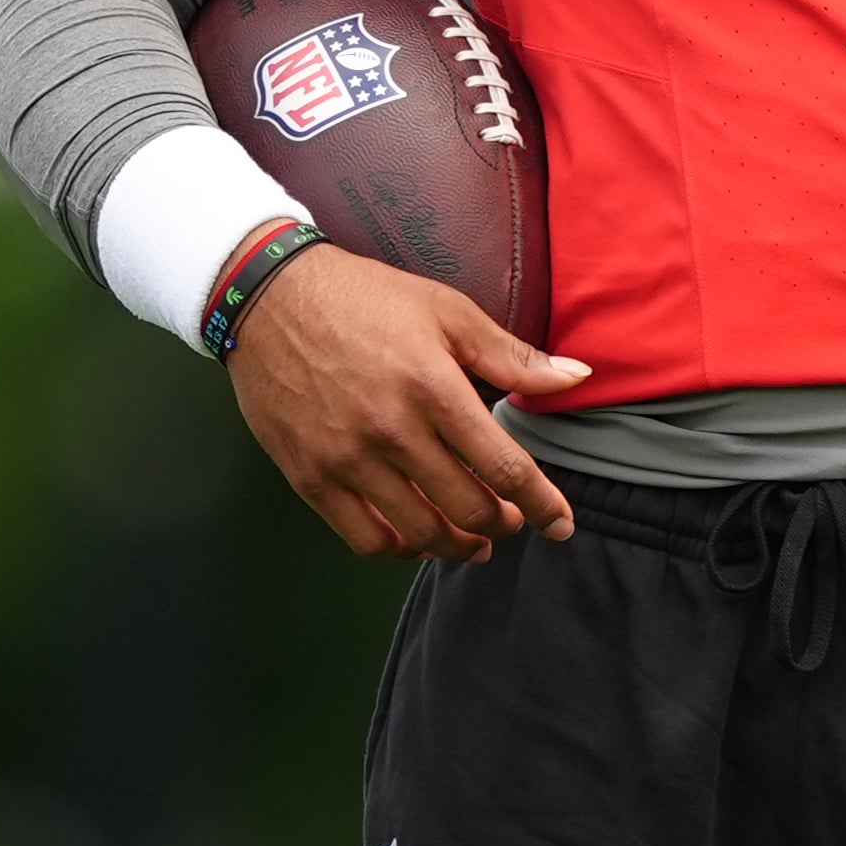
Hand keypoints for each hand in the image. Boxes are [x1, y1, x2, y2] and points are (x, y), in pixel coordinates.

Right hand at [222, 245, 591, 564]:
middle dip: (503, 524)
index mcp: (434, 388)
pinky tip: (416, 536)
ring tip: (473, 540)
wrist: (268, 296)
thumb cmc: (365, 299)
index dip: (543, 504)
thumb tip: (577, 376)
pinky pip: (364, 539)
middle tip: (512, 520)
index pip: (505, 467)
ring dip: (458, 546)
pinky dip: (400, 548)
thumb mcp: (448, 312)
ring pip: (420, 533)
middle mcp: (392, 430)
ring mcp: (347, 458)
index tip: (560, 524)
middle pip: (468, 508)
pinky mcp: (310, 476)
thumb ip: (514, 356)